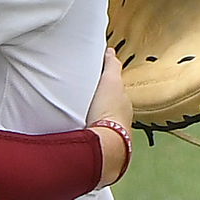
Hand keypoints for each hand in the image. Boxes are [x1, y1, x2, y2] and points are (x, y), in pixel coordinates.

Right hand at [86, 48, 133, 188]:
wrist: (104, 143)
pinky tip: (76, 131)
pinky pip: (92, 136)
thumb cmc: (109, 112)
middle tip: (82, 100)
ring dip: (91, 121)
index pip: (114, 94)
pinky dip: (87, 132)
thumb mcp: (110, 81)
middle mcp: (119, 122)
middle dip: (98, 106)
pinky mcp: (99, 148)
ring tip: (76, 117)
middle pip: (107, 110)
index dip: (105, 88)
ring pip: (100, 124)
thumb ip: (111, 66)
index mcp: (123, 106)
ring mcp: (110, 137)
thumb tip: (111, 51)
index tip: (94, 85)